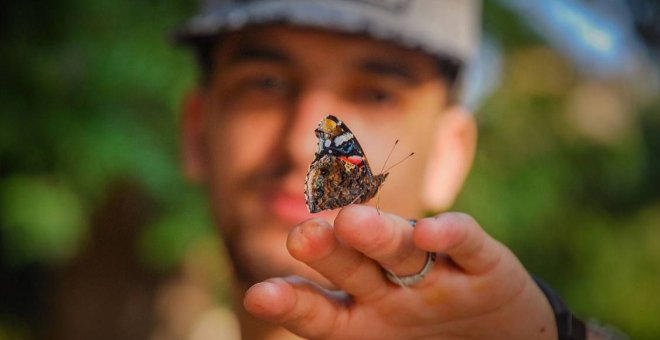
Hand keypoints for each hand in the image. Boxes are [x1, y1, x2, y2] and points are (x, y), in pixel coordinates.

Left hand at [244, 205, 556, 338]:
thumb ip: (334, 327)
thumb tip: (273, 316)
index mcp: (361, 317)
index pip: (320, 310)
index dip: (292, 301)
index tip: (260, 295)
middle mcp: (393, 289)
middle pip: (355, 268)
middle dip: (330, 252)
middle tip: (302, 236)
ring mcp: (437, 274)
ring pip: (404, 251)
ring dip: (381, 235)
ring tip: (351, 222)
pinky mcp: (484, 265)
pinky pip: (468, 246)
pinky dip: (452, 236)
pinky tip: (431, 230)